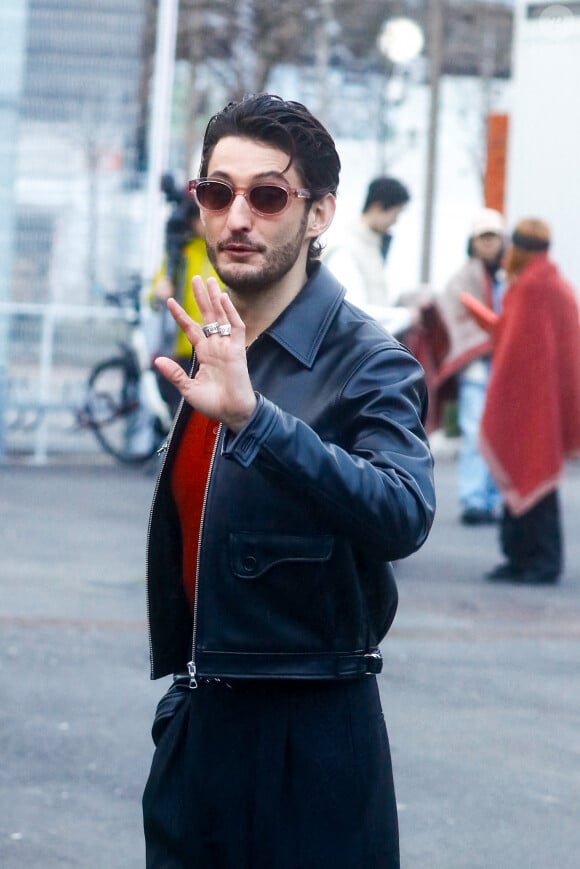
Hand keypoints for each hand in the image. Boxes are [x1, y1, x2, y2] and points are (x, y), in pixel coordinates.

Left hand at [155, 276, 256, 432]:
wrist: (232, 413)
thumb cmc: (212, 404)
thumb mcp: (187, 389)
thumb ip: (174, 374)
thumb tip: (157, 361)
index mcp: (204, 354)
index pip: (191, 329)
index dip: (180, 315)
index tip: (169, 300)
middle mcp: (215, 346)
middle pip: (207, 316)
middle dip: (201, 298)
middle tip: (195, 278)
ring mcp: (227, 346)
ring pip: (221, 316)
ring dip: (215, 299)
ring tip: (209, 280)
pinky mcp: (238, 350)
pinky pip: (235, 327)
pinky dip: (230, 312)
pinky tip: (222, 299)